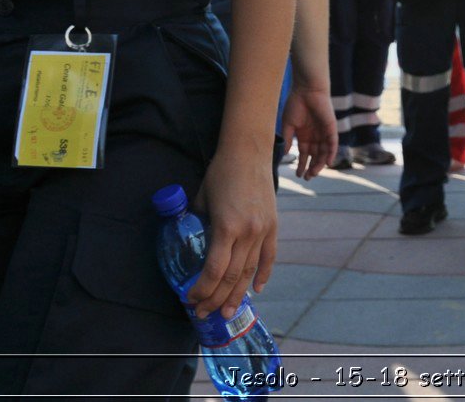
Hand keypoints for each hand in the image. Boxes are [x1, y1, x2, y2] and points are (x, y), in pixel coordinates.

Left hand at [189, 147, 277, 319]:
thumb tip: (192, 241)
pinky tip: (256, 290)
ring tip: (228, 312)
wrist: (249, 152)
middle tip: (203, 313)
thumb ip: (199, 223)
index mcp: (227, 226)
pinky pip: (269, 256)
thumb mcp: (202, 199)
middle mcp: (248, 232)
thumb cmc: (220, 172)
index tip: (191, 299)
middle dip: (216, 298)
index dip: (202, 289)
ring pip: (250, 271)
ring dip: (237, 294)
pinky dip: (263, 275)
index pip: (214, 270)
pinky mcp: (273, 225)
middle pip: (232, 276)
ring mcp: (263, 230)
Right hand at [281, 85, 336, 179]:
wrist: (307, 90)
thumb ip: (288, 139)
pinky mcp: (331, 128)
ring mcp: (324, 132)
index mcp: (305, 135)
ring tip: (313, 173)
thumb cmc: (296, 104)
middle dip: (312, 167)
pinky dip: (331, 153)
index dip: (302, 164)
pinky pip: (333, 143)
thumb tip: (286, 154)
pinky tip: (328, 162)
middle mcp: (315, 135)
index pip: (305, 154)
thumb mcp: (288, 124)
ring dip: (320, 163)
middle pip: (315, 156)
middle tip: (307, 178)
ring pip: (324, 152)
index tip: (298, 174)